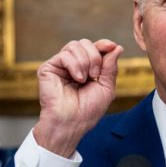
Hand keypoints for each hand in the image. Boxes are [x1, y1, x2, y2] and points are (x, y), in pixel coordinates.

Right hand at [32, 39, 123, 156]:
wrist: (72, 123)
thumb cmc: (87, 111)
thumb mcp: (106, 88)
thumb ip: (110, 67)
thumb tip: (117, 47)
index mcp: (86, 69)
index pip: (94, 48)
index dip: (103, 44)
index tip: (112, 46)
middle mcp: (72, 65)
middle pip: (84, 43)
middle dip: (95, 57)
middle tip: (95, 75)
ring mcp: (60, 66)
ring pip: (74, 45)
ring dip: (85, 62)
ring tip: (84, 80)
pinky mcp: (48, 68)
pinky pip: (64, 55)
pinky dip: (75, 65)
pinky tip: (77, 79)